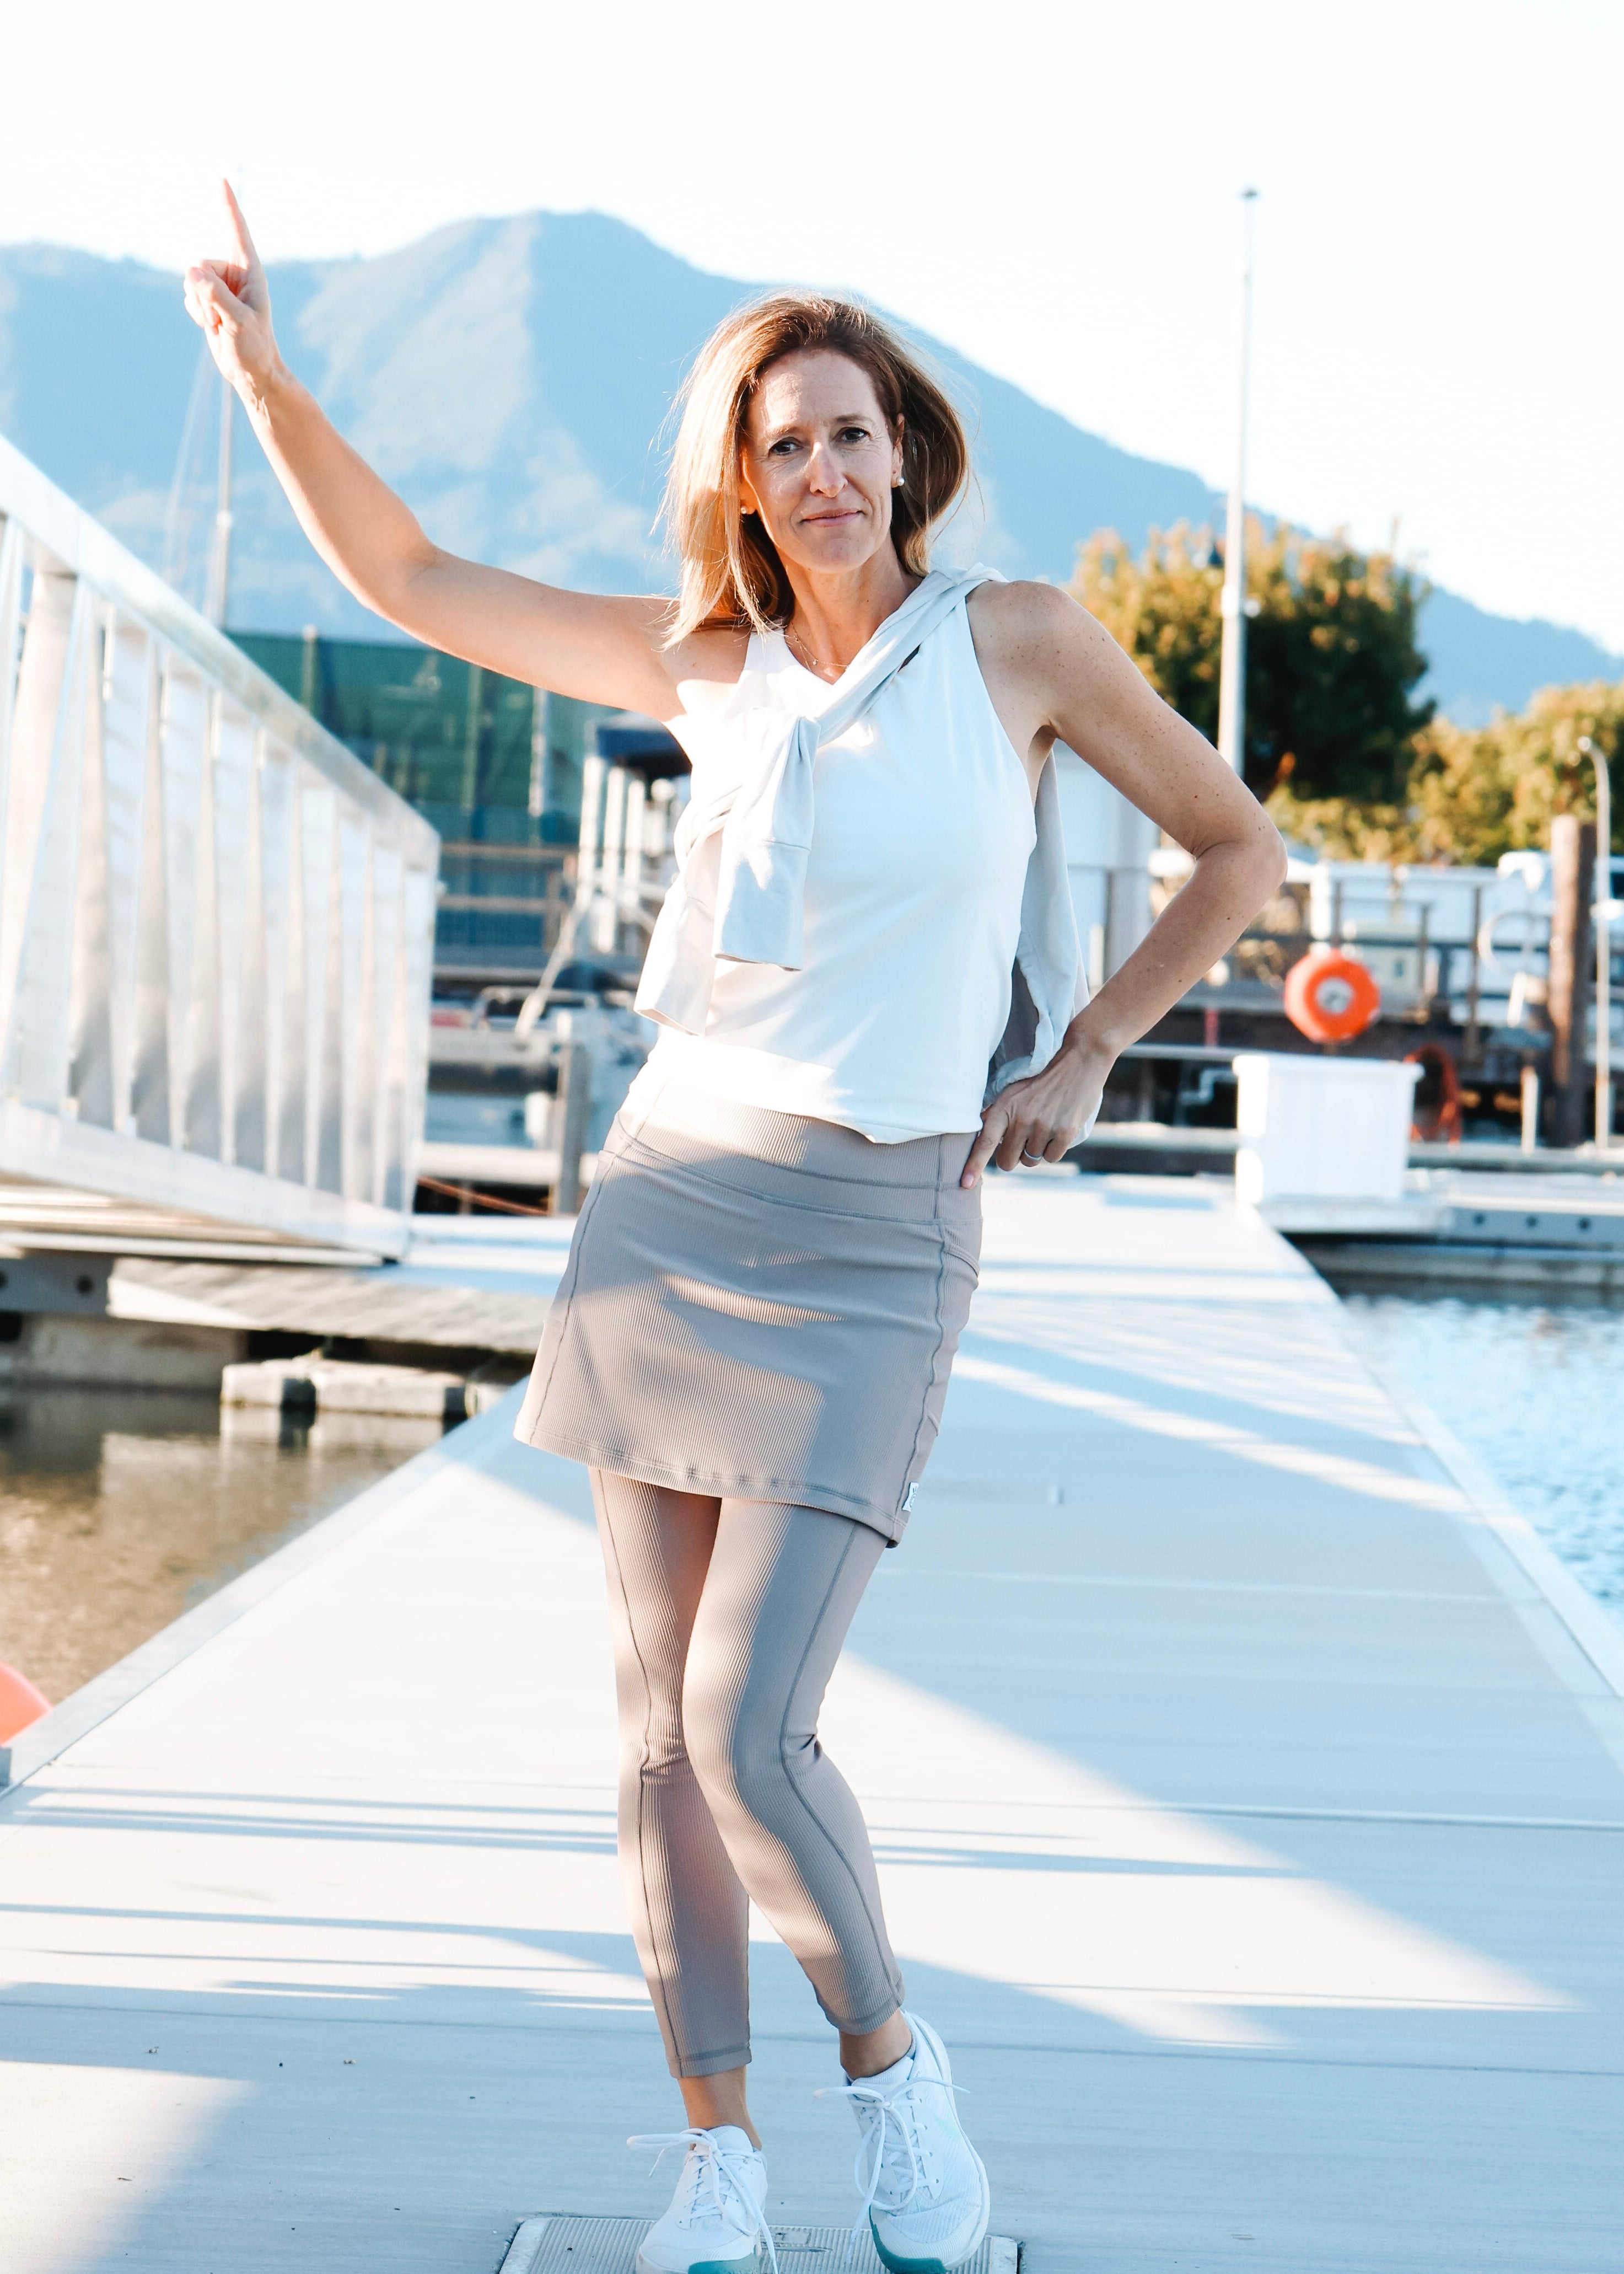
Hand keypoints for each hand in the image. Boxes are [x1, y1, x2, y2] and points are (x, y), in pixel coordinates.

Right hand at [182, 180, 278, 398]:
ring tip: (221, 324)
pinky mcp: (209, 298)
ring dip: (200, 306)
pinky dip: (196, 312)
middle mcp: (234, 274)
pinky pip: (188, 295)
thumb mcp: (238, 322)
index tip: (221, 179)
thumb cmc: (254, 348)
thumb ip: (215, 295)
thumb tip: (190, 270)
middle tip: (223, 318)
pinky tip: (213, 326)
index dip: (228, 206)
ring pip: (190, 280)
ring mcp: (219, 285)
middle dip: (203, 292)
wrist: (251, 372)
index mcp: (250, 272)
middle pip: (199, 265)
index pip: (237, 231)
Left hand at [961, 1037, 1110, 1188]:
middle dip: (1012, 1157)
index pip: (985, 1142)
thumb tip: (980, 1135)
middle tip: (1022, 1141)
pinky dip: (1053, 1149)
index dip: (974, 1165)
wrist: (1079, 1061)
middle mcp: (1022, 1118)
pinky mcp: (1065, 1132)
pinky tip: (1058, 1129)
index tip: (965, 1185)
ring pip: (1031, 1160)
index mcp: (1004, 1107)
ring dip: (1035, 1151)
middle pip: (1008, 1161)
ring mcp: (1044, 1126)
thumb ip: (996, 1113)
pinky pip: (1052, 1157)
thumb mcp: (1013, 1090)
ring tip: (1044, 1126)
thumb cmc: (1042, 1078)